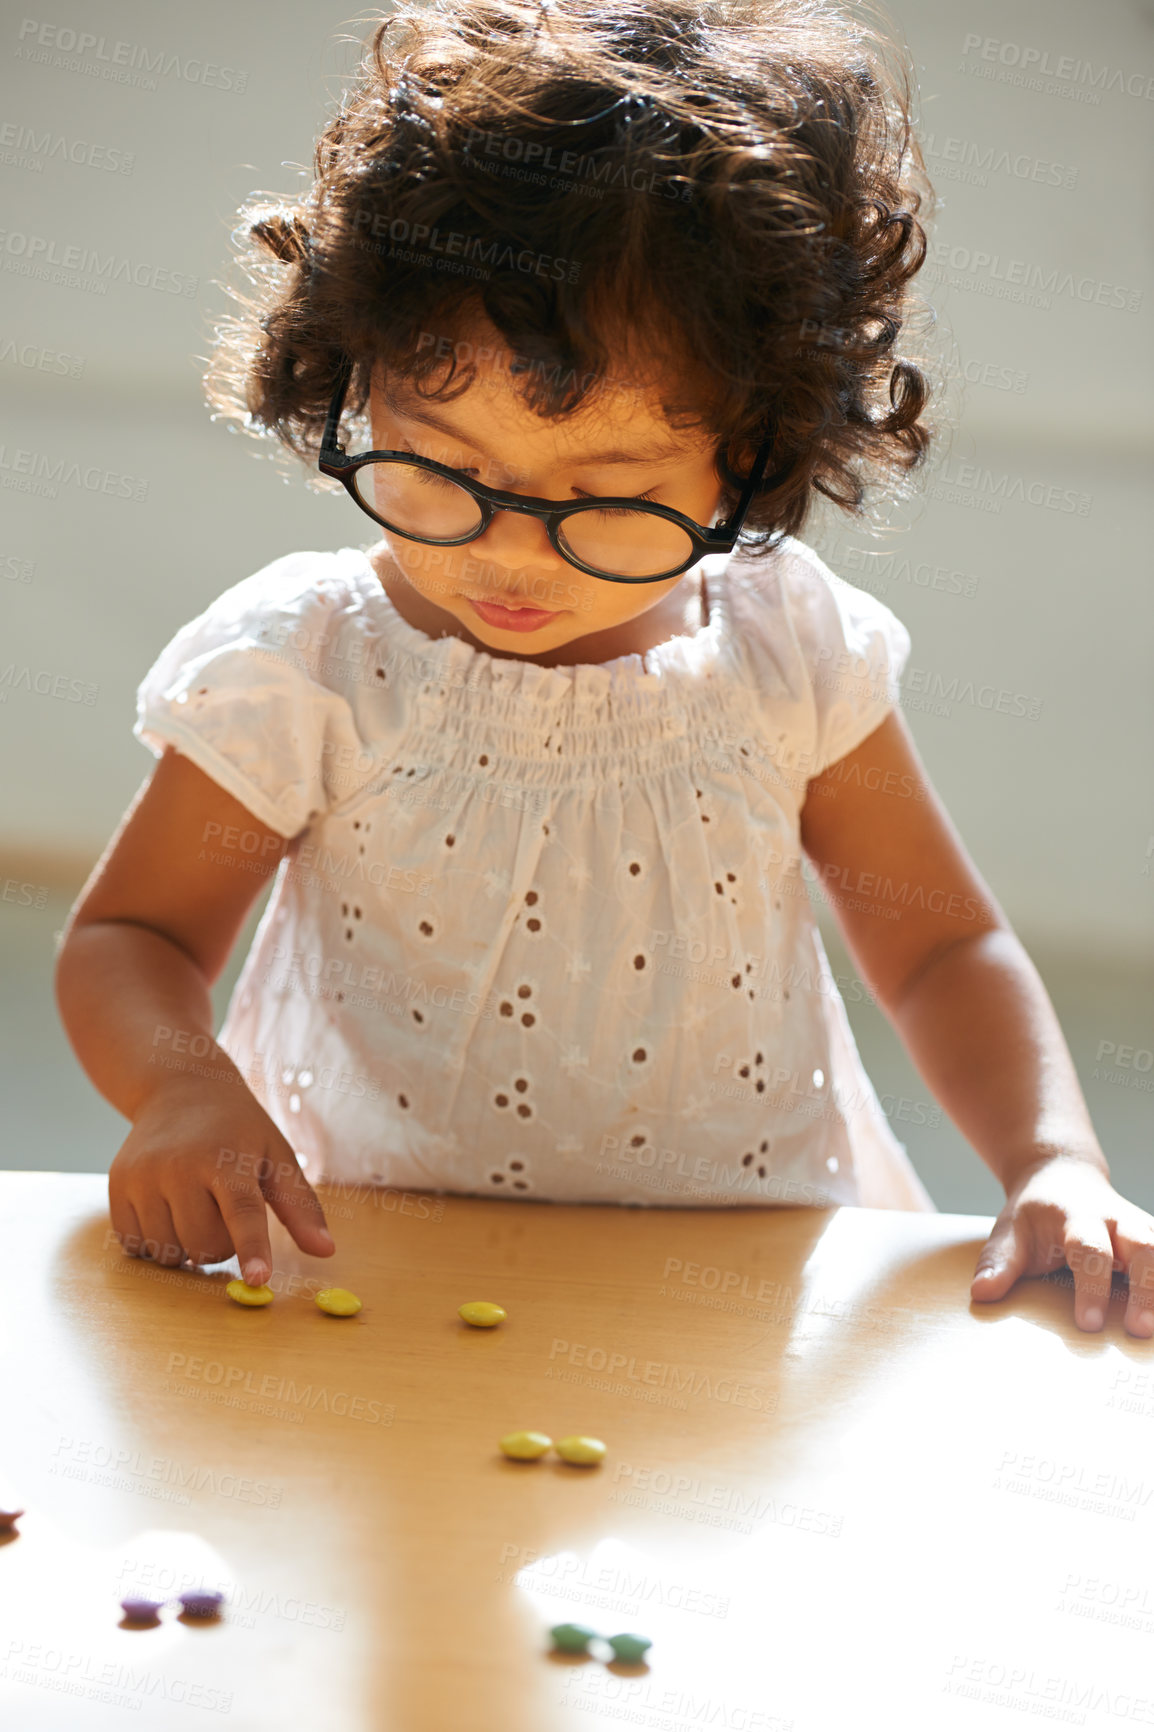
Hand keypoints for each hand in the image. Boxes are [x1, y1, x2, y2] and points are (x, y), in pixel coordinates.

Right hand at [109, 1071, 334, 1286]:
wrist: (181, 1089)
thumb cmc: (238, 1130)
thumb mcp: (277, 1157)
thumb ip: (300, 1206)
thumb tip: (327, 1251)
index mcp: (226, 1157)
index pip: (242, 1212)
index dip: (253, 1248)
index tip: (258, 1279)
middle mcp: (179, 1166)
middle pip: (203, 1245)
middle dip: (219, 1245)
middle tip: (223, 1211)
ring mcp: (142, 1176)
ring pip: (168, 1251)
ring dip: (186, 1246)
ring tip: (195, 1207)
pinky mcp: (117, 1185)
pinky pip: (135, 1244)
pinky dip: (155, 1241)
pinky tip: (167, 1210)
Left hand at [971, 1153, 1153, 1335]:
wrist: (1061, 1174)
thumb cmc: (1035, 1214)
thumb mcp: (1011, 1230)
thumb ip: (998, 1262)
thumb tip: (981, 1294)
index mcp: (1078, 1218)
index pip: (1089, 1250)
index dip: (1092, 1287)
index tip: (1089, 1324)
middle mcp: (1118, 1220)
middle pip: (1144, 1248)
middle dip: (1145, 1288)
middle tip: (1138, 1330)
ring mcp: (1141, 1229)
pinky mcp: (1153, 1240)